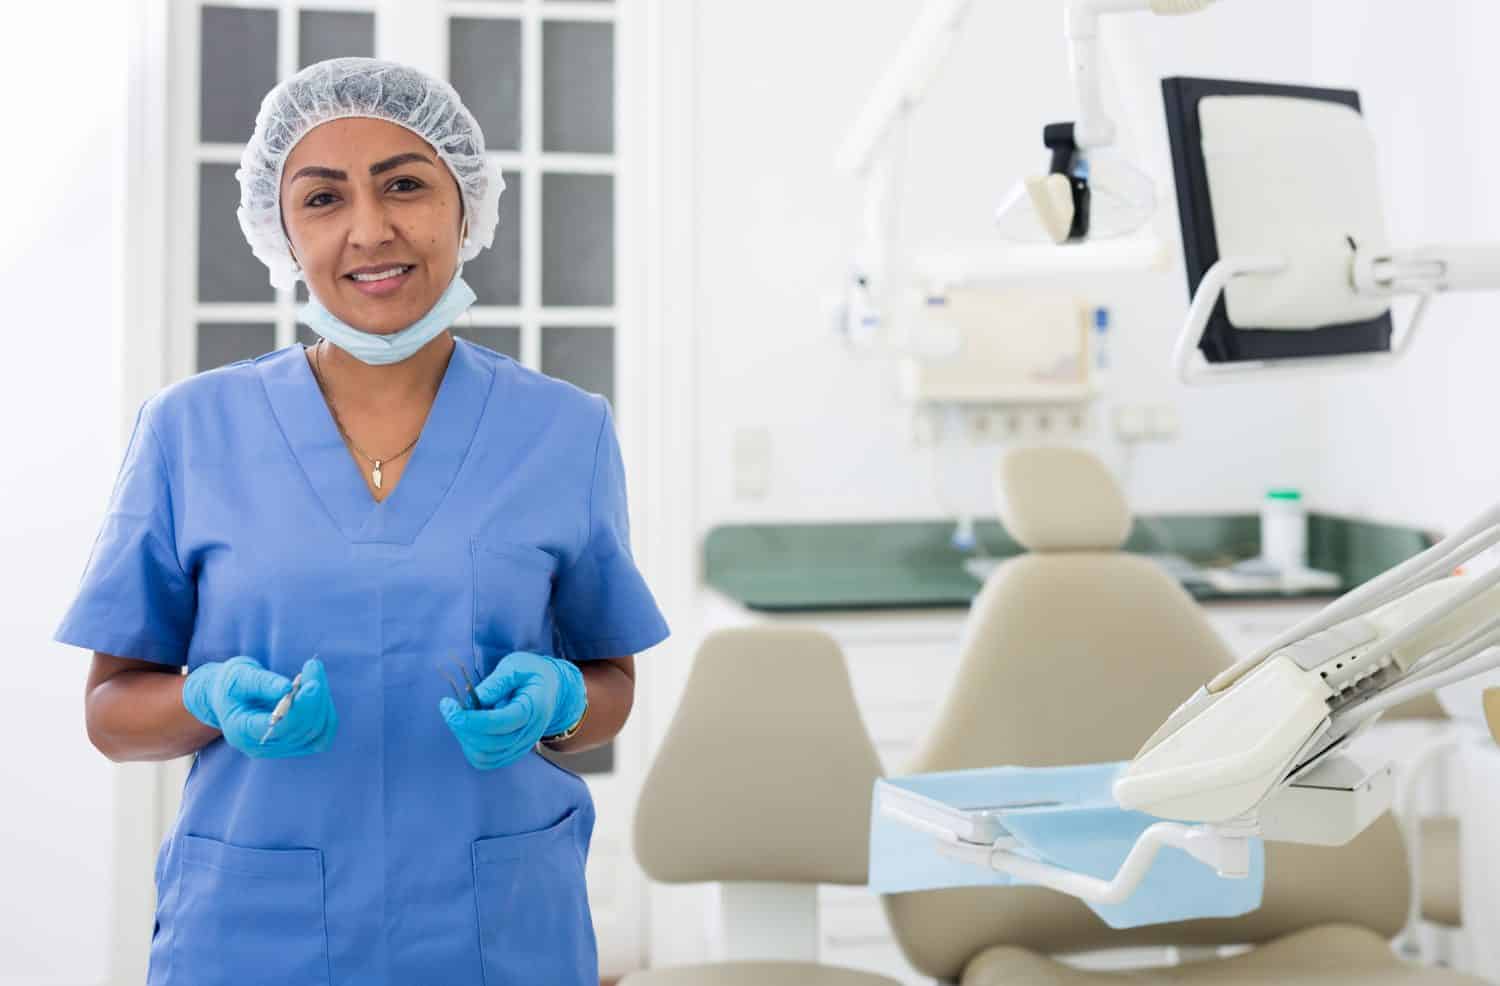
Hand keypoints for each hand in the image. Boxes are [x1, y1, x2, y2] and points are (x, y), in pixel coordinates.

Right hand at [182, 657, 336, 757]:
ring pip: (315, 733)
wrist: (231, 697)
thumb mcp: (239, 675)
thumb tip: (286, 688)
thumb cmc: (233, 683)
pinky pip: (322, 736)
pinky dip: (326, 713)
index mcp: (241, 731)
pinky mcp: (295, 745)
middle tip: (313, 666)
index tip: (313, 683)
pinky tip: (320, 691)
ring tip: (313, 672)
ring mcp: (280, 749)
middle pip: (300, 730)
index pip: (277, 727)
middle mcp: (261, 747)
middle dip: (313, 697)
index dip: (300, 708)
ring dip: (322, 702)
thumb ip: (261, 682)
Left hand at [439, 651, 585, 769]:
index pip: (499, 722)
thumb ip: (497, 682)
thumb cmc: (532, 674)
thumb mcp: (516, 665)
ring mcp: (522, 746)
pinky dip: (471, 748)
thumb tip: (474, 699)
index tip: (448, 706)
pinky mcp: (513, 752)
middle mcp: (528, 733)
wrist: (552, 690)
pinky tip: (468, 729)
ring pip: (485, 756)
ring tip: (460, 717)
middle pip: (489, 743)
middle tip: (450, 707)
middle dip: (462, 727)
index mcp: (532, 708)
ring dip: (465, 739)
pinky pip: (487, 761)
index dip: (470, 719)